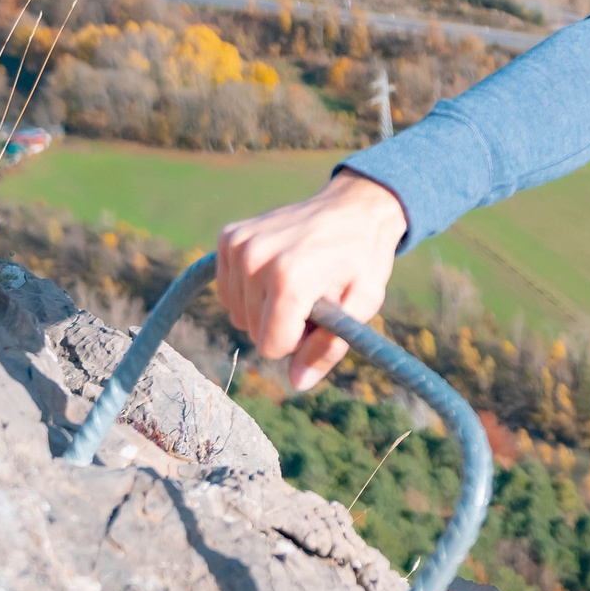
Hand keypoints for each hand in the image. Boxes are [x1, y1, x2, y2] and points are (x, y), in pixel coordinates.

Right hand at [216, 170, 408, 390]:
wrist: (354, 207)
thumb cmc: (362, 260)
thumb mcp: (362, 306)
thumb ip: (329, 347)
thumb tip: (297, 383)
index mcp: (289, 278)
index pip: (271, 346)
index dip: (299, 340)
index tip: (319, 315)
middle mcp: (255, 259)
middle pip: (253, 331)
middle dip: (283, 324)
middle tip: (313, 296)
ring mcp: (238, 244)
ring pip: (237, 314)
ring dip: (266, 308)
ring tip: (299, 282)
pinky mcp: (228, 237)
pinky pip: (227, 290)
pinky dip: (250, 290)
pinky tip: (277, 271)